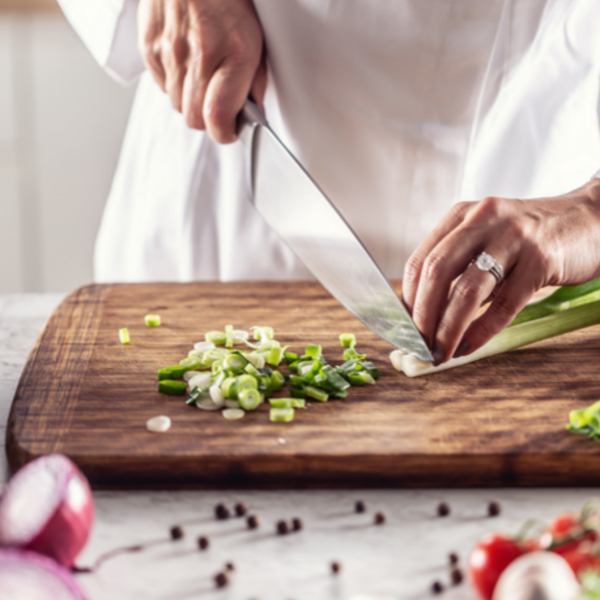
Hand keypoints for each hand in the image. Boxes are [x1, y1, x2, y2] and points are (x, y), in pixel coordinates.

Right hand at [138, 0, 265, 142]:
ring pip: (177, 104)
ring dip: (191, 99)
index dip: (225, 133)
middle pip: (195, 118)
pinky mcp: (149, 46)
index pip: (217, 118)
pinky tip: (185, 63)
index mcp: (231, 53)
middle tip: (220, 105)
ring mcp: (170, 51)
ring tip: (203, 76)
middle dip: (209, 119)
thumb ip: (256, 78)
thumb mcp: (256, 37)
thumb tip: (254, 109)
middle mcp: (198, 55)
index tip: (232, 130)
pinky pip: (161, 85)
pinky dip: (174, 82)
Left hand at [402, 178, 599, 363]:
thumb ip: (458, 266)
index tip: (403, 327)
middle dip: (422, 316)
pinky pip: (503, 304)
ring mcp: (513, 238)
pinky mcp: (541, 260)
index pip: (420, 260)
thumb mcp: (486, 238)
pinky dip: (481, 331)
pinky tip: (469, 346)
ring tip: (440, 353)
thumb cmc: (530, 238)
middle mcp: (483, 221)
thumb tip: (424, 314)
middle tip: (417, 345)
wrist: (590, 220)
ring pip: (467, 290)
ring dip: (447, 328)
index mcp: (462, 216)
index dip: (408, 299)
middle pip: (437, 272)